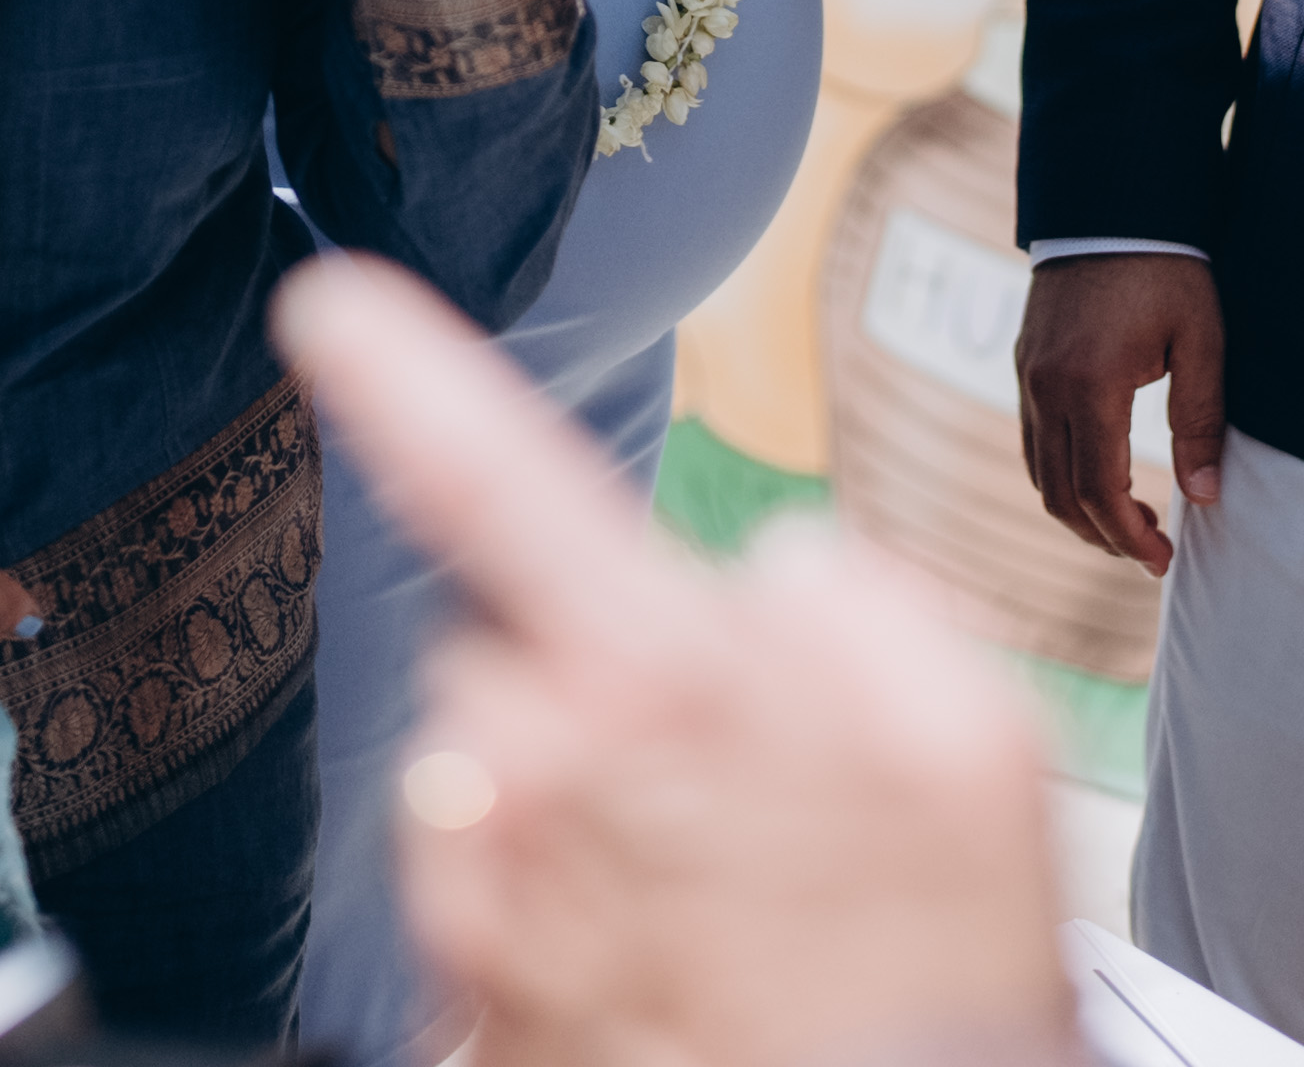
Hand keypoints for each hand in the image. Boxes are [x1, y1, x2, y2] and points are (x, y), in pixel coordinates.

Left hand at [278, 256, 1071, 1066]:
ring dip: (566, 808)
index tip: (329, 306)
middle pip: (509, 654)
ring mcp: (480, 907)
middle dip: (596, 691)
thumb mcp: (975, 753)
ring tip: (708, 903)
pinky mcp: (460, 1006)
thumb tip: (780, 573)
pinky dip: (545, 918)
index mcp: (652, 679)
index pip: (492, 481)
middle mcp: (530, 781)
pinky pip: (476, 908)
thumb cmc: (935, 985)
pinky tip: (659, 969)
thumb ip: (866, 616)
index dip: (402, 377)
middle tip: (738, 794)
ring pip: (487, 782)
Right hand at [1015, 250, 1221, 575]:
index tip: (1163, 559)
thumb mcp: (1200, 339)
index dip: (1130, 538)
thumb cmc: (1166, 267)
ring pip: (1040, 474)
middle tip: (1150, 552)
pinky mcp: (1024, 364)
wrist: (1110, 201)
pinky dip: (1061, 475)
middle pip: (1061, 496)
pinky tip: (1101, 474)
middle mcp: (1046, 388)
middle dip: (1104, 537)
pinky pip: (1033, 441)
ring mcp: (1028, 376)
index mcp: (1090, 386)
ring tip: (1129, 520)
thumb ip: (1201, 420)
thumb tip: (1205, 496)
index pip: (1099, 492)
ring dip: (1080, 510)